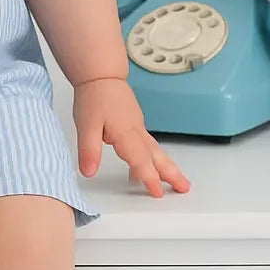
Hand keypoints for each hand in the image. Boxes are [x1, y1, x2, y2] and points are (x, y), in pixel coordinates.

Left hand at [73, 77, 190, 197]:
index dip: (150, 178)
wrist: (101, 75)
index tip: (158, 193)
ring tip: (176, 181)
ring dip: (167, 166)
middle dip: (171, 174)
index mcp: (126, 133)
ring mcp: (137, 127)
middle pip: (157, 156)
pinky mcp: (135, 124)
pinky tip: (147, 164)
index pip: (140, 160)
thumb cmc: (94, 97)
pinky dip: (153, 157)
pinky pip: (148, 144)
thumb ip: (88, 150)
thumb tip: (89, 172)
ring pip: (156, 150)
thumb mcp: (85, 126)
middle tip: (184, 188)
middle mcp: (136, 131)